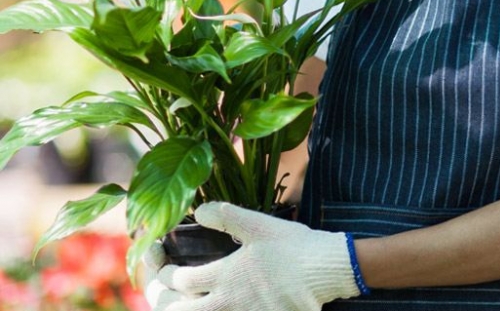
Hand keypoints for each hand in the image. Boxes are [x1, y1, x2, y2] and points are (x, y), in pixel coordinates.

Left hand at [153, 202, 360, 310]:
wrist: (326, 271)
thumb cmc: (294, 246)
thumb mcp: (259, 224)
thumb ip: (226, 216)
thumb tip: (198, 210)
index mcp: (224, 275)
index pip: (178, 280)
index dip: (164, 272)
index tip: (163, 262)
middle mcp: (227, 302)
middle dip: (162, 299)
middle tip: (159, 289)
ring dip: (183, 310)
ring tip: (182, 301)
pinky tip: (213, 306)